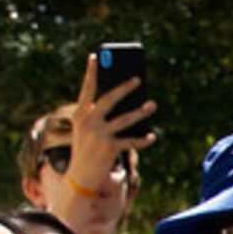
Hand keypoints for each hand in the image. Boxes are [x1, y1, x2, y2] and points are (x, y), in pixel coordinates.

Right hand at [63, 53, 155, 207]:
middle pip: (109, 99)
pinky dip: (143, 140)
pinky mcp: (110, 148)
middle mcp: (87, 122)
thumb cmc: (86, 150)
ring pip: (125, 119)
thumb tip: (128, 102)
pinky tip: (153, 137)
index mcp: (79, 115)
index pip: (86, 90)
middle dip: (124, 88)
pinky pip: (132, 141)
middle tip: (138, 79)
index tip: (94, 56)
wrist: (79, 177)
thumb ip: (101, 116)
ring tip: (153, 104)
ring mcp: (98, 135)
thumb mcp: (89, 131)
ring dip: (141, 111)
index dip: (91, 73)